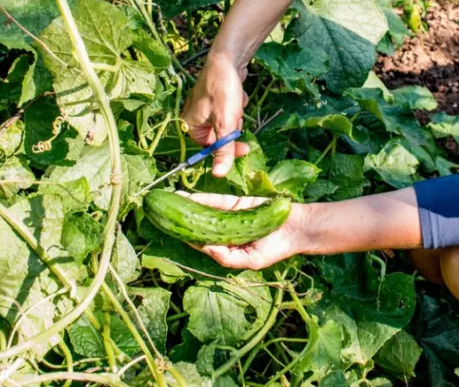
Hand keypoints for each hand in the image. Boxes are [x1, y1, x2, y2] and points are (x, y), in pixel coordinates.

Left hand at [179, 192, 309, 269]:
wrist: (297, 228)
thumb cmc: (276, 249)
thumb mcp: (251, 261)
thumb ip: (227, 257)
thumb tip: (204, 248)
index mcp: (227, 248)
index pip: (201, 244)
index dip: (185, 238)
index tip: (168, 232)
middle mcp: (225, 232)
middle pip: (199, 226)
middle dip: (181, 220)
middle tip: (161, 214)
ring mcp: (230, 216)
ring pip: (205, 211)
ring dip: (188, 206)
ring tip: (170, 201)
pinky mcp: (237, 203)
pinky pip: (217, 201)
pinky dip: (203, 199)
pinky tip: (188, 197)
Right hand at [181, 55, 250, 175]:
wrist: (228, 58)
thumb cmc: (222, 90)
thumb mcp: (225, 123)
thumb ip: (224, 149)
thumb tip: (219, 175)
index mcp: (189, 126)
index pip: (209, 149)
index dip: (228, 149)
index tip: (245, 148)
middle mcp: (194, 118)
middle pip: (219, 137)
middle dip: (233, 127)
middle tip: (237, 117)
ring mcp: (206, 108)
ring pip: (227, 124)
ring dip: (236, 116)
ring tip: (236, 102)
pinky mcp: (217, 100)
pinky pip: (230, 111)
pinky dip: (236, 105)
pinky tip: (237, 94)